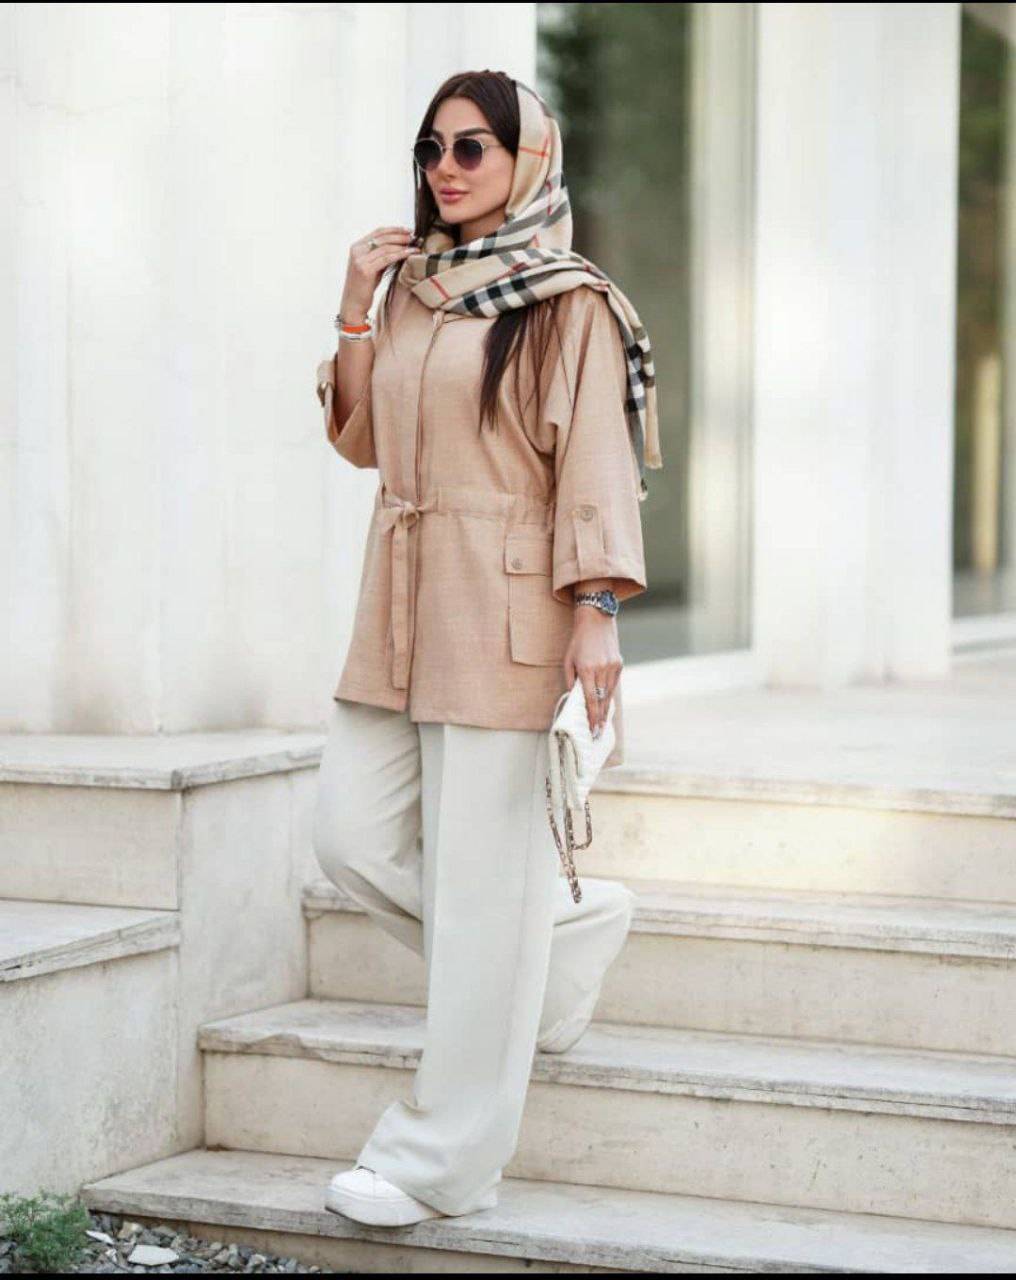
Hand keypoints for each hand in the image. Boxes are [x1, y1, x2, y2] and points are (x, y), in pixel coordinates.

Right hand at [341, 225, 418, 318]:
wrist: (353, 305)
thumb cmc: (364, 288)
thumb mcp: (373, 267)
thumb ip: (382, 256)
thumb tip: (401, 246)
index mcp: (357, 246)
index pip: (378, 232)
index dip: (395, 229)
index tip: (409, 230)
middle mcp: (357, 250)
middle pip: (383, 237)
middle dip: (401, 236)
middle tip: (415, 237)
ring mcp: (360, 260)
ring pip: (386, 247)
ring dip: (403, 245)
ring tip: (415, 246)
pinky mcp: (365, 270)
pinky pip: (387, 258)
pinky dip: (400, 254)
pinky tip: (410, 253)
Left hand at [563, 607, 621, 737]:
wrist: (596, 620)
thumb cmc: (578, 641)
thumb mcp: (568, 660)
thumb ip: (570, 681)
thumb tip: (573, 699)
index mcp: (587, 669)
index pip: (590, 700)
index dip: (591, 717)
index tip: (592, 729)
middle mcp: (602, 670)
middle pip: (601, 700)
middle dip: (599, 718)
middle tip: (597, 732)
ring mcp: (613, 667)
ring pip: (609, 694)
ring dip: (605, 709)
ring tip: (601, 722)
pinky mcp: (619, 664)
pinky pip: (614, 685)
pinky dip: (609, 695)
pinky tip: (606, 704)